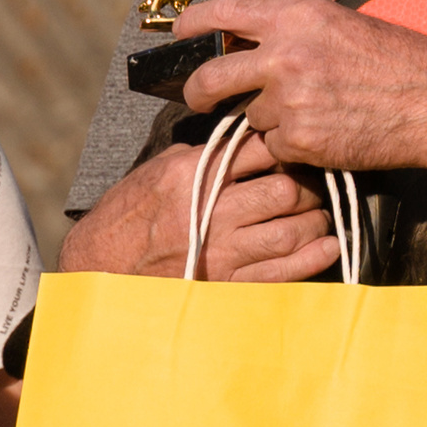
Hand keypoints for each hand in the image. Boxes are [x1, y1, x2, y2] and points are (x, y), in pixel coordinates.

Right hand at [59, 133, 337, 281]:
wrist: (100, 269)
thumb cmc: (127, 217)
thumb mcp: (158, 172)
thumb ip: (201, 157)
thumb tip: (243, 142)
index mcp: (192, 174)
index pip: (256, 149)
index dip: (286, 145)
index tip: (297, 146)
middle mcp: (209, 210)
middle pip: (284, 191)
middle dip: (310, 186)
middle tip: (317, 184)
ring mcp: (219, 251)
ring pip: (291, 232)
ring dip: (315, 222)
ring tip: (320, 216)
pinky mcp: (225, 284)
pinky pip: (282, 272)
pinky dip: (312, 259)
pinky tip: (327, 247)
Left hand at [174, 0, 426, 180]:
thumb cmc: (400, 62)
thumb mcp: (345, 21)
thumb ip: (296, 26)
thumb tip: (254, 31)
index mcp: (296, 17)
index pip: (223, 12)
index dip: (193, 23)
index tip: (180, 33)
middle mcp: (284, 55)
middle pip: (212, 76)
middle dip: (198, 91)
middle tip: (197, 98)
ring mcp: (288, 100)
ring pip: (250, 114)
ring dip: (269, 117)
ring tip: (312, 111)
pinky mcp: (297, 139)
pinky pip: (274, 143)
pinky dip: (290, 143)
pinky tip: (322, 131)